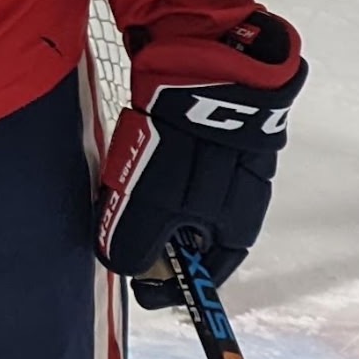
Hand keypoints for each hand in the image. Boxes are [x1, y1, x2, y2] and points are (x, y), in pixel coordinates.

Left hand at [96, 8, 306, 309]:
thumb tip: (124, 268)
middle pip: (192, 236)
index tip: (143, 290)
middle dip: (155, 241)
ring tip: (121, 189)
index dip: (175, 287)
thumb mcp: (155, 209)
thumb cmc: (188, 149)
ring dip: (151, 201)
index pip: (207, 273)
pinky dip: (153, 168)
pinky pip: (177, 163)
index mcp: (237, 228)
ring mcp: (227, 162)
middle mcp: (239, 199)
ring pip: (182, 198)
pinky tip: (133, 155)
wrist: (205, 68)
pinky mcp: (210, 130)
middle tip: (119, 233)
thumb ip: (138, 246)